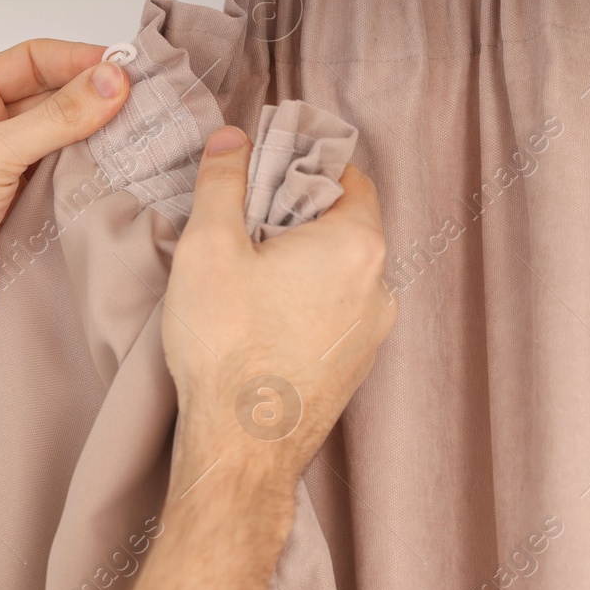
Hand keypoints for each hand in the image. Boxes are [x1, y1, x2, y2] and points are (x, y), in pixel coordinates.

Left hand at [0, 39, 129, 353]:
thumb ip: (56, 116)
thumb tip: (109, 82)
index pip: (31, 60)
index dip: (79, 61)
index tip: (124, 67)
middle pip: (53, 100)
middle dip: (95, 102)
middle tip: (143, 103)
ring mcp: (2, 171)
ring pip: (64, 144)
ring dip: (97, 143)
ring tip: (139, 137)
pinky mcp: (20, 210)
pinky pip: (64, 184)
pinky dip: (90, 181)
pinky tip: (117, 177)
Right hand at [161, 125, 395, 501]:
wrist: (240, 450)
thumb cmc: (227, 349)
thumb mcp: (209, 247)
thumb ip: (223, 182)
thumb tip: (231, 139)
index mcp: (357, 245)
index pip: (348, 178)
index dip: (304, 168)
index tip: (263, 177)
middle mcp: (380, 288)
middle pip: (344, 226)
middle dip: (296, 218)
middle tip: (242, 228)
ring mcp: (372, 335)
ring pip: (338, 274)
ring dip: (299, 265)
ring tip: (245, 279)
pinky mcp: (353, 370)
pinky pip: (334, 315)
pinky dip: (304, 305)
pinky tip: (258, 321)